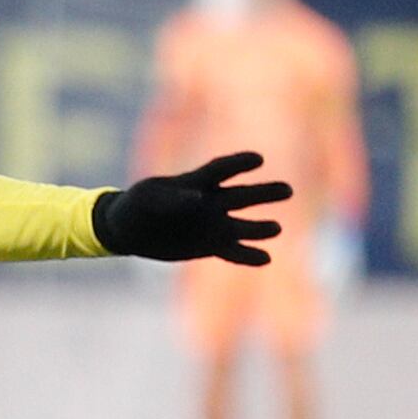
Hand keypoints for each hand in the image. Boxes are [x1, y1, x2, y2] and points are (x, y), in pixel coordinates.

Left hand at [94, 151, 290, 263]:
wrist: (129, 230)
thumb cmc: (137, 206)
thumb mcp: (147, 199)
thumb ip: (172, 198)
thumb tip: (199, 199)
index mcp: (196, 181)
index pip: (222, 170)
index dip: (240, 163)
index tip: (258, 159)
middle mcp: (212, 202)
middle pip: (243, 195)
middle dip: (265, 193)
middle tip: (288, 190)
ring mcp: (213, 224)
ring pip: (243, 226)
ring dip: (260, 228)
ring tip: (276, 228)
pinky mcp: (211, 246)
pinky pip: (234, 251)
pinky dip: (249, 256)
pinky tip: (266, 259)